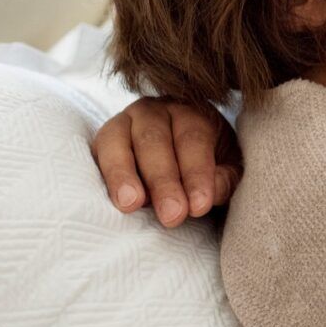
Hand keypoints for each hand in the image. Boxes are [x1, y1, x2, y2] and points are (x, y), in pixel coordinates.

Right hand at [91, 97, 241, 227]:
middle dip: (163, 181)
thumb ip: (224, 179)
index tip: (199, 206)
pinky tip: (112, 199)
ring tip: (131, 204)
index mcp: (191, 112)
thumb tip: (208, 195)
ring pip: (119, 143)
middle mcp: (155, 111)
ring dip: (124, 175)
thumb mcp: (228, 167)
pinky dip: (105, 175)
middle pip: (155, 142)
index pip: (193, 139)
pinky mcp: (103, 140)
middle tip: (172, 215)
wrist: (178, 152)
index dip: (196, 173)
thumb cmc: (209, 160)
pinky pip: (98, 153)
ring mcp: (124, 122)